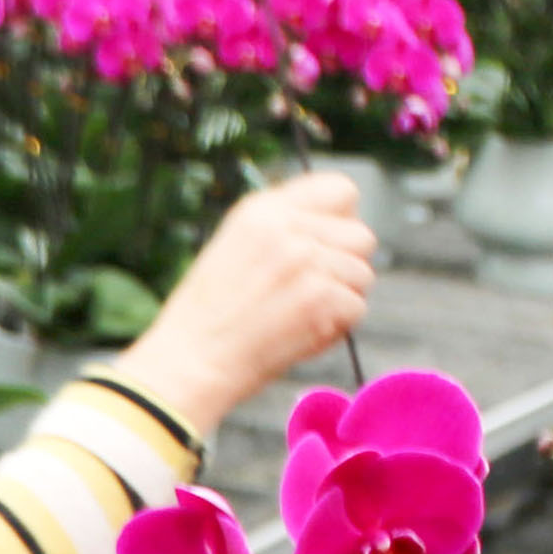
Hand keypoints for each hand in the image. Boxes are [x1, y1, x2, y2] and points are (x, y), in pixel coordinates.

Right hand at [106, 174, 378, 433]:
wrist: (189, 363)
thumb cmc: (207, 318)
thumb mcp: (233, 248)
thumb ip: (282, 230)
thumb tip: (335, 230)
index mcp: (262, 210)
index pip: (340, 190)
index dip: (343, 221)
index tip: (327, 248)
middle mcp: (287, 227)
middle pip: (361, 236)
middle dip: (346, 267)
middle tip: (314, 293)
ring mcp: (305, 260)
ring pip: (362, 275)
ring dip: (341, 301)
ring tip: (300, 316)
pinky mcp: (319, 297)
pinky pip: (356, 308)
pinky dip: (335, 329)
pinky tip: (300, 334)